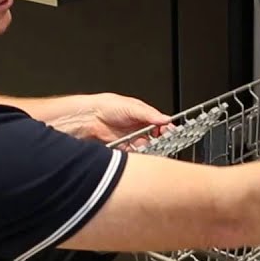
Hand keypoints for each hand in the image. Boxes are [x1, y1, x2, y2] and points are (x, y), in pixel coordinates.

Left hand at [47, 93, 170, 147]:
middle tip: (161, 142)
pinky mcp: (124, 147)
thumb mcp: (132, 107)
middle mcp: (139, 127)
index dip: (166, 129)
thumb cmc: (108, 106)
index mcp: (144, 115)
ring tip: (149, 146)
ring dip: (149, 148)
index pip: (160, 124)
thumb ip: (149, 114)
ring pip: (146, 146)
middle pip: (155, 137)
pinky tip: (138, 151)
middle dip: (160, 140)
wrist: (89, 117)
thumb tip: (164, 118)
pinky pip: (135, 153)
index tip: (170, 133)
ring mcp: (132, 137)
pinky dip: (138, 154)